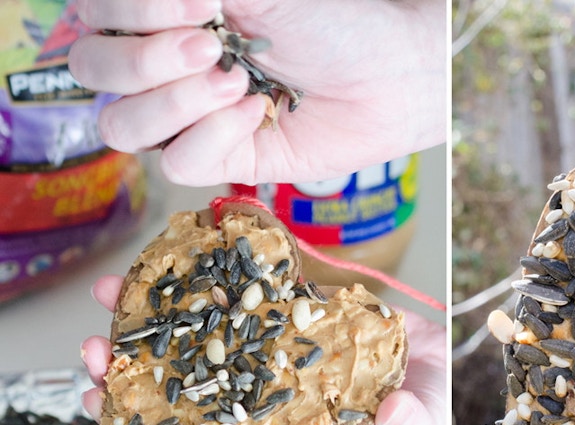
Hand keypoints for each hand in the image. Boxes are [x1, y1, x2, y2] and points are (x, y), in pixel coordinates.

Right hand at [68, 0, 445, 185]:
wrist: (385, 76)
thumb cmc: (329, 22)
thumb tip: (144, 5)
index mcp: (161, 17)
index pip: (93, 16)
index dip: (127, 13)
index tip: (197, 6)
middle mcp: (164, 66)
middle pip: (93, 72)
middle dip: (147, 61)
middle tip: (211, 47)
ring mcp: (188, 117)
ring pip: (123, 126)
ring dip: (178, 101)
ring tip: (237, 82)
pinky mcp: (219, 159)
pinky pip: (178, 163)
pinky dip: (214, 136)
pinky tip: (257, 113)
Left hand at [81, 275, 446, 424]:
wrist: (444, 365)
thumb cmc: (433, 406)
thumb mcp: (428, 423)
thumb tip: (392, 415)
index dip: (160, 423)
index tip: (108, 406)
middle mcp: (276, 387)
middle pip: (198, 379)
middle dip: (144, 366)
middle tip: (95, 348)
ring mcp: (285, 346)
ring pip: (216, 330)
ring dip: (168, 313)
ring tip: (117, 291)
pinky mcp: (303, 309)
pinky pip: (257, 289)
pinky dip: (225, 271)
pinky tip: (188, 252)